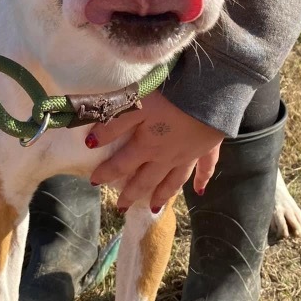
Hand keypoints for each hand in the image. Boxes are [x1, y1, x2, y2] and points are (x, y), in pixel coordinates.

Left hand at [85, 92, 224, 210]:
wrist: (210, 92)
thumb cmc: (169, 96)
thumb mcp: (134, 104)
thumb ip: (113, 124)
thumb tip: (90, 144)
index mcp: (147, 146)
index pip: (121, 164)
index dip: (106, 173)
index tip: (95, 183)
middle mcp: (166, 157)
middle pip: (147, 180)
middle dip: (132, 194)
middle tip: (121, 208)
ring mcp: (189, 155)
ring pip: (174, 181)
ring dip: (163, 194)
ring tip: (155, 208)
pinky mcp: (208, 147)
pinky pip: (206, 168)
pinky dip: (203, 180)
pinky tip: (200, 191)